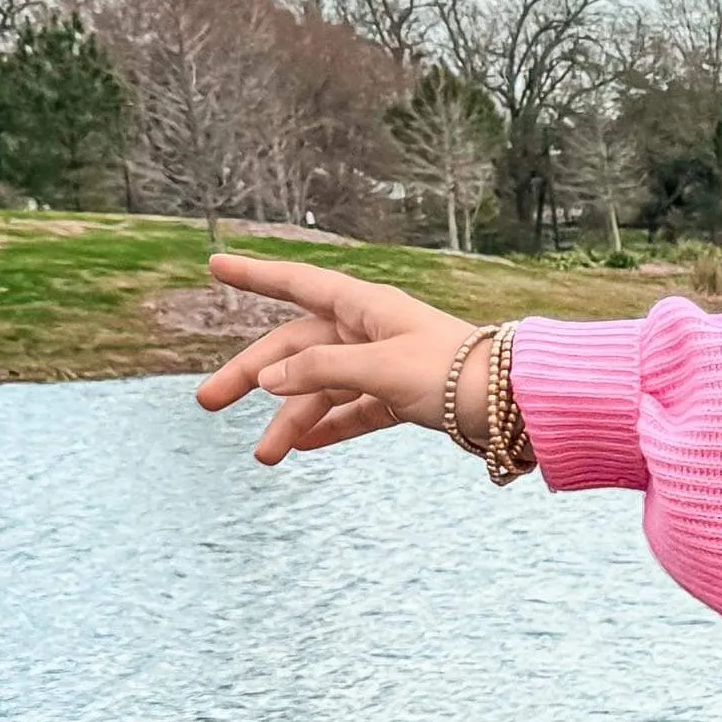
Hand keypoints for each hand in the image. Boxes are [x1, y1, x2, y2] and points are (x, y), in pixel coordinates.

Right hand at [194, 254, 486, 463]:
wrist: (513, 405)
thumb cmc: (452, 372)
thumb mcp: (380, 368)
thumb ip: (321, 370)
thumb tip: (269, 379)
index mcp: (364, 306)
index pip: (297, 284)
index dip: (255, 276)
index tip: (216, 265)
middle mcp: (368, 331)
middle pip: (295, 348)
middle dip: (251, 374)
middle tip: (207, 401)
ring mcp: (383, 365)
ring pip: (321, 389)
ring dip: (290, 420)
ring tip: (265, 457)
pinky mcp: (400, 399)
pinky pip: (352, 412)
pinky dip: (328, 428)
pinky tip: (302, 447)